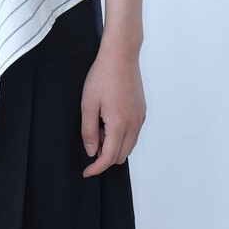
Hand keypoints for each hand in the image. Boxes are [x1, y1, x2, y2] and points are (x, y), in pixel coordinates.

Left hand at [80, 29, 146, 176]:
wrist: (121, 56)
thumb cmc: (102, 76)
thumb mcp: (88, 104)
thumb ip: (88, 131)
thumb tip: (91, 151)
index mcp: (119, 124)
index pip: (108, 158)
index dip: (96, 168)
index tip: (87, 172)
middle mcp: (134, 125)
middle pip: (120, 156)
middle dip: (104, 155)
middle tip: (91, 135)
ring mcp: (140, 118)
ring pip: (128, 146)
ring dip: (113, 145)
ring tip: (99, 125)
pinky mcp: (142, 112)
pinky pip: (133, 134)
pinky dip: (121, 135)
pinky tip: (108, 118)